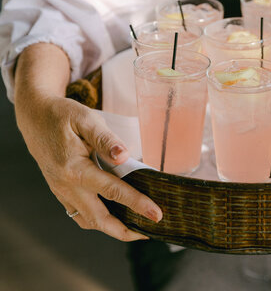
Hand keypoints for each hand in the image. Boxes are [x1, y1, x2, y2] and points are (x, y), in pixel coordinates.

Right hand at [14, 43, 161, 240]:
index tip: (156, 214)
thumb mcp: (86, 119)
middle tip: (150, 232)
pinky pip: (81, 215)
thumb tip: (123, 156)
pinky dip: (101, 221)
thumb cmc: (63, 116)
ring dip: (113, 229)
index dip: (137, 204)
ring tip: (137, 227)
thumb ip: (106, 139)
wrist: (35, 118)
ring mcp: (62, 192)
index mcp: (74, 169)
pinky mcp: (62, 192)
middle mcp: (67, 186)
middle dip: (126, 231)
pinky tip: (117, 217)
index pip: (112, 191)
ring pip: (89, 221)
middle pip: (99, 219)